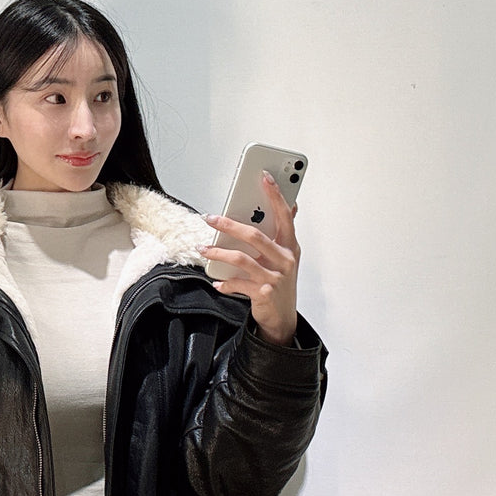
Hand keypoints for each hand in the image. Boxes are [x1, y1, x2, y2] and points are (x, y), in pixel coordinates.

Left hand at [200, 171, 299, 346]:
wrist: (282, 318)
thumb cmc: (280, 282)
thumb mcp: (286, 256)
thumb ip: (283, 233)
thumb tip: (291, 204)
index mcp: (291, 246)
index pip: (284, 215)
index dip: (275, 195)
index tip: (264, 177)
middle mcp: (285, 260)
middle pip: (255, 235)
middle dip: (229, 224)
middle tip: (210, 218)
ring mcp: (275, 277)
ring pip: (242, 258)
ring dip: (219, 252)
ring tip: (204, 249)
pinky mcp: (263, 293)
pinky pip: (237, 282)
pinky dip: (224, 281)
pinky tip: (217, 281)